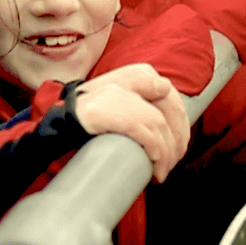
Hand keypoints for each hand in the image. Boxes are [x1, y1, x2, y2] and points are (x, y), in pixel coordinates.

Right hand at [74, 66, 190, 181]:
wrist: (64, 118)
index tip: (179, 147)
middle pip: (169, 114)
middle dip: (176, 143)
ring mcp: (123, 97)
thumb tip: (166, 86)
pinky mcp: (116, 115)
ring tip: (161, 171)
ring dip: (166, 154)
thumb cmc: (96, 111)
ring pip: (160, 128)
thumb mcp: (122, 95)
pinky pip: (146, 134)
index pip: (172, 98)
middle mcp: (133, 80)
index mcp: (138, 73)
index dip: (181, 126)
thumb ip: (144, 92)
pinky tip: (153, 162)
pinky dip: (154, 150)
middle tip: (172, 163)